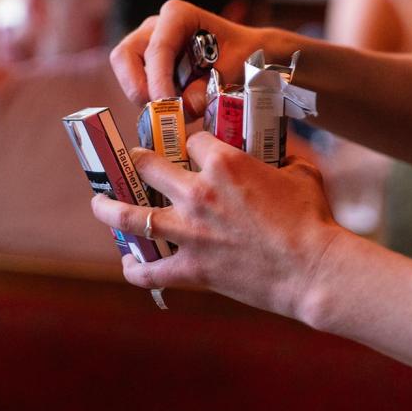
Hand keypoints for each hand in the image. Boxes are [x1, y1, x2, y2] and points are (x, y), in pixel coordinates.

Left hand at [90, 131, 343, 319]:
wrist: (312, 270)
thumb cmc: (312, 220)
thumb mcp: (302, 173)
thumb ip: (284, 155)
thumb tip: (280, 149)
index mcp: (225, 163)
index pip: (192, 139)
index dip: (192, 141)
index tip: (192, 146)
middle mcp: (198, 193)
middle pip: (149, 166)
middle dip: (138, 160)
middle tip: (133, 162)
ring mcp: (190, 233)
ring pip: (132, 216)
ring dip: (109, 209)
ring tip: (98, 204)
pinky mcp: (192, 269)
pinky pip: (151, 271)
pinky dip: (134, 268)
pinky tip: (128, 262)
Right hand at [109, 0, 268, 117]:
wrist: (246, 52)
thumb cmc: (242, 51)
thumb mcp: (234, 67)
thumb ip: (209, 88)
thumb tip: (185, 108)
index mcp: (178, 15)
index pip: (158, 48)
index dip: (158, 80)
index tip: (168, 106)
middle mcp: (156, 25)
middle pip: (125, 55)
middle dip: (137, 87)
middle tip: (158, 112)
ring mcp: (147, 43)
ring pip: (125, 69)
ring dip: (141, 95)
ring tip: (170, 113)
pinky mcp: (146, 63)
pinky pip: (134, 81)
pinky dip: (148, 99)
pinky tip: (171, 109)